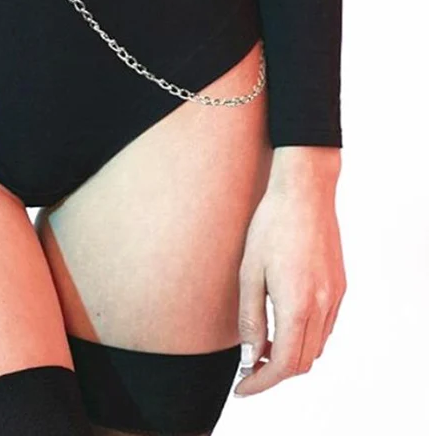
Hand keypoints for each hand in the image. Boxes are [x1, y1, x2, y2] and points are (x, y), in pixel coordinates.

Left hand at [232, 146, 345, 396]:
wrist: (304, 193)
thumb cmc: (270, 227)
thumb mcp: (249, 272)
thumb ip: (250, 318)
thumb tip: (250, 357)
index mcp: (297, 305)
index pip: (284, 365)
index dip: (261, 383)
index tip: (242, 388)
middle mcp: (322, 307)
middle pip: (303, 362)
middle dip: (275, 374)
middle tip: (247, 371)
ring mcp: (335, 297)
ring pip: (316, 347)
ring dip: (290, 357)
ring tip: (261, 349)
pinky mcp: (339, 286)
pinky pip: (325, 327)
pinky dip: (305, 338)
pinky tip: (283, 325)